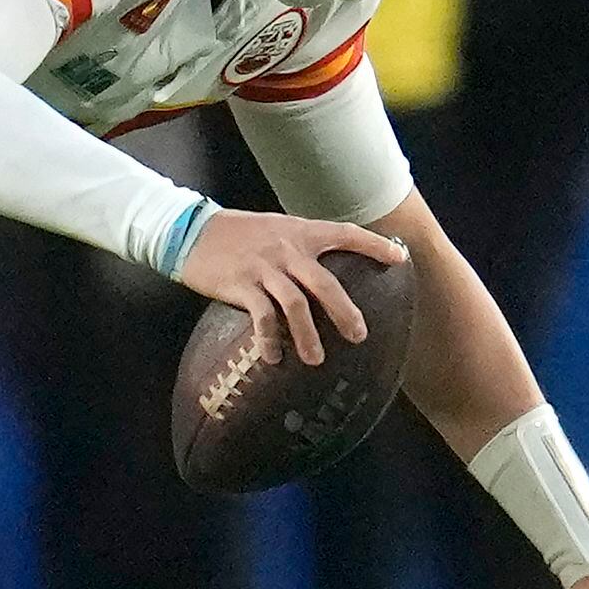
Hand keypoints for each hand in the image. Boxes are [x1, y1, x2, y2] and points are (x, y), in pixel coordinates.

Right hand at [177, 211, 405, 367]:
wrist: (189, 230)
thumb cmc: (236, 233)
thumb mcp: (274, 228)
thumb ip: (299, 245)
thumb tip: (322, 269)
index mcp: (299, 232)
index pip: (345, 234)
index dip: (374, 246)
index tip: (400, 259)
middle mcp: (286, 250)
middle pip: (325, 283)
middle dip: (345, 312)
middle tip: (359, 336)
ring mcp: (263, 269)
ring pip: (295, 305)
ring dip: (308, 335)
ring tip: (316, 360)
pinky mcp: (240, 285)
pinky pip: (261, 317)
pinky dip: (269, 339)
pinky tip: (273, 357)